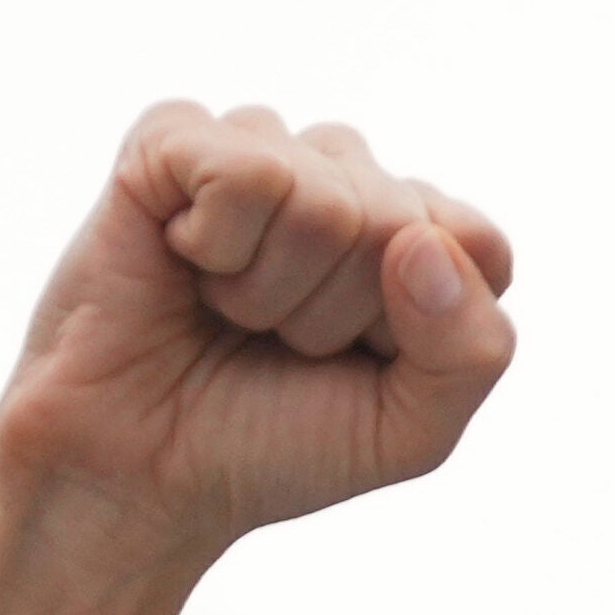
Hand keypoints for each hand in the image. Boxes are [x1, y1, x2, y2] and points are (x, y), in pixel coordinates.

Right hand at [0, 108, 517, 585]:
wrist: (137, 476)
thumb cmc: (270, 443)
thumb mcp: (409, 431)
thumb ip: (474, 351)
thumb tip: (420, 240)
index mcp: (409, 234)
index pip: (477, 243)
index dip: (414, 330)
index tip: (349, 365)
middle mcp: (342, 175)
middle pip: (398, 222)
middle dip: (333, 316)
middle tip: (270, 344)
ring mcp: (261, 148)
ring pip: (326, 199)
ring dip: (271, 291)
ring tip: (225, 310)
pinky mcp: (175, 139)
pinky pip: (246, 173)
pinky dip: (216, 247)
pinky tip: (182, 263)